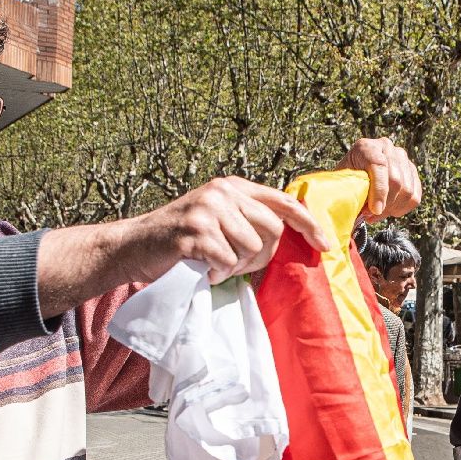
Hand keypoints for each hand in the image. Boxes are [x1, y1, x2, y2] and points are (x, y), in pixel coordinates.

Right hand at [144, 176, 332, 284]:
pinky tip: (200, 267)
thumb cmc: (182, 240)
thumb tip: (294, 234)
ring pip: (251, 248)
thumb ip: (250, 219)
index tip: (326, 246)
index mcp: (234, 187)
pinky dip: (216, 272)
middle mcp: (223, 191)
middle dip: (261, 256)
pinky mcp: (195, 230)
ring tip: (212, 262)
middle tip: (233, 264)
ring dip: (235, 265)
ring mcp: (208, 208)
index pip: (285, 202)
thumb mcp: (219, 218)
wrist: (134, 246)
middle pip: (273, 230)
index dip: (309, 224)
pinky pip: (227, 261)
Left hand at [339, 138, 422, 219]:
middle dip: (385, 204)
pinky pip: (415, 196)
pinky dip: (403, 208)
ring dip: (393, 208)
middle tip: (371, 216)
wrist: (354, 176)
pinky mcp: (411, 170)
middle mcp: (386, 148)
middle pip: (396, 180)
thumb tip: (367, 212)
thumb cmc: (346, 182)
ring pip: (407, 190)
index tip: (375, 210)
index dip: (379, 191)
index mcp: (366, 147)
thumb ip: (353, 193)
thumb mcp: (344, 185)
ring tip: (378, 213)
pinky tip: (390, 210)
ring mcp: (401, 158)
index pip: (379, 166)